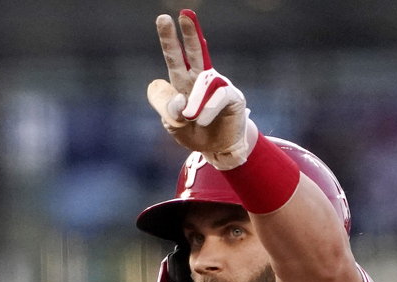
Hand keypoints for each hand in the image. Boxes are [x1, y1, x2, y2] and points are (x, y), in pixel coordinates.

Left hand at [146, 10, 256, 169]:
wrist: (219, 150)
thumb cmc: (195, 134)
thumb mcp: (173, 126)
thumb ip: (169, 112)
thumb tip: (179, 99)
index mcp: (183, 82)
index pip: (175, 57)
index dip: (170, 40)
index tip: (164, 19)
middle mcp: (201, 79)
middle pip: (193, 52)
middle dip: (187, 33)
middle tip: (180, 14)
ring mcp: (218, 86)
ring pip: (203, 81)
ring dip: (194, 102)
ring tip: (191, 118)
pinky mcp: (232, 96)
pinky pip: (218, 96)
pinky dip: (207, 109)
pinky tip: (202, 120)